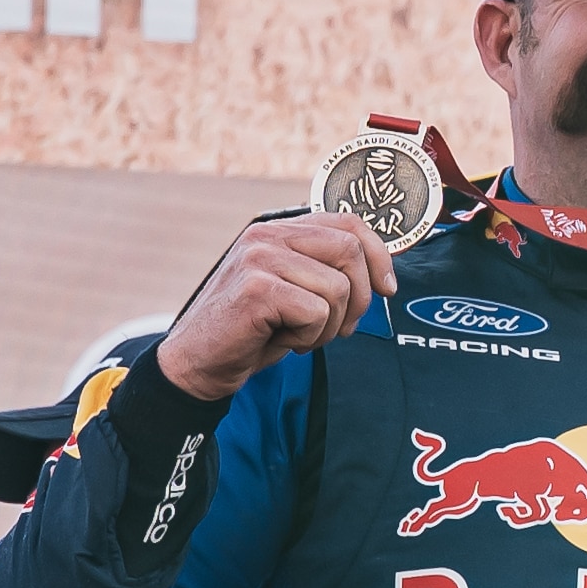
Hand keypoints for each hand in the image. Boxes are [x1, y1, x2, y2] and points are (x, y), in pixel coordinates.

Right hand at [158, 215, 391, 403]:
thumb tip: (380, 275)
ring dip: (329, 326)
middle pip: (349, 250)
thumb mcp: (294, 292)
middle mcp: (266, 236)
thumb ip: (325, 271)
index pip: (348, 223)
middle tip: (340, 328)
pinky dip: (309, 338)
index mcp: (277, 231)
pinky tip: (283, 341)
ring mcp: (259, 258)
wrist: (199, 365)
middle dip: (358, 298)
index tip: (387, 288)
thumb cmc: (251, 333)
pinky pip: (316, 312)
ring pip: (337, 287)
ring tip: (299, 336)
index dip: (378, 255)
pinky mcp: (257, 289)